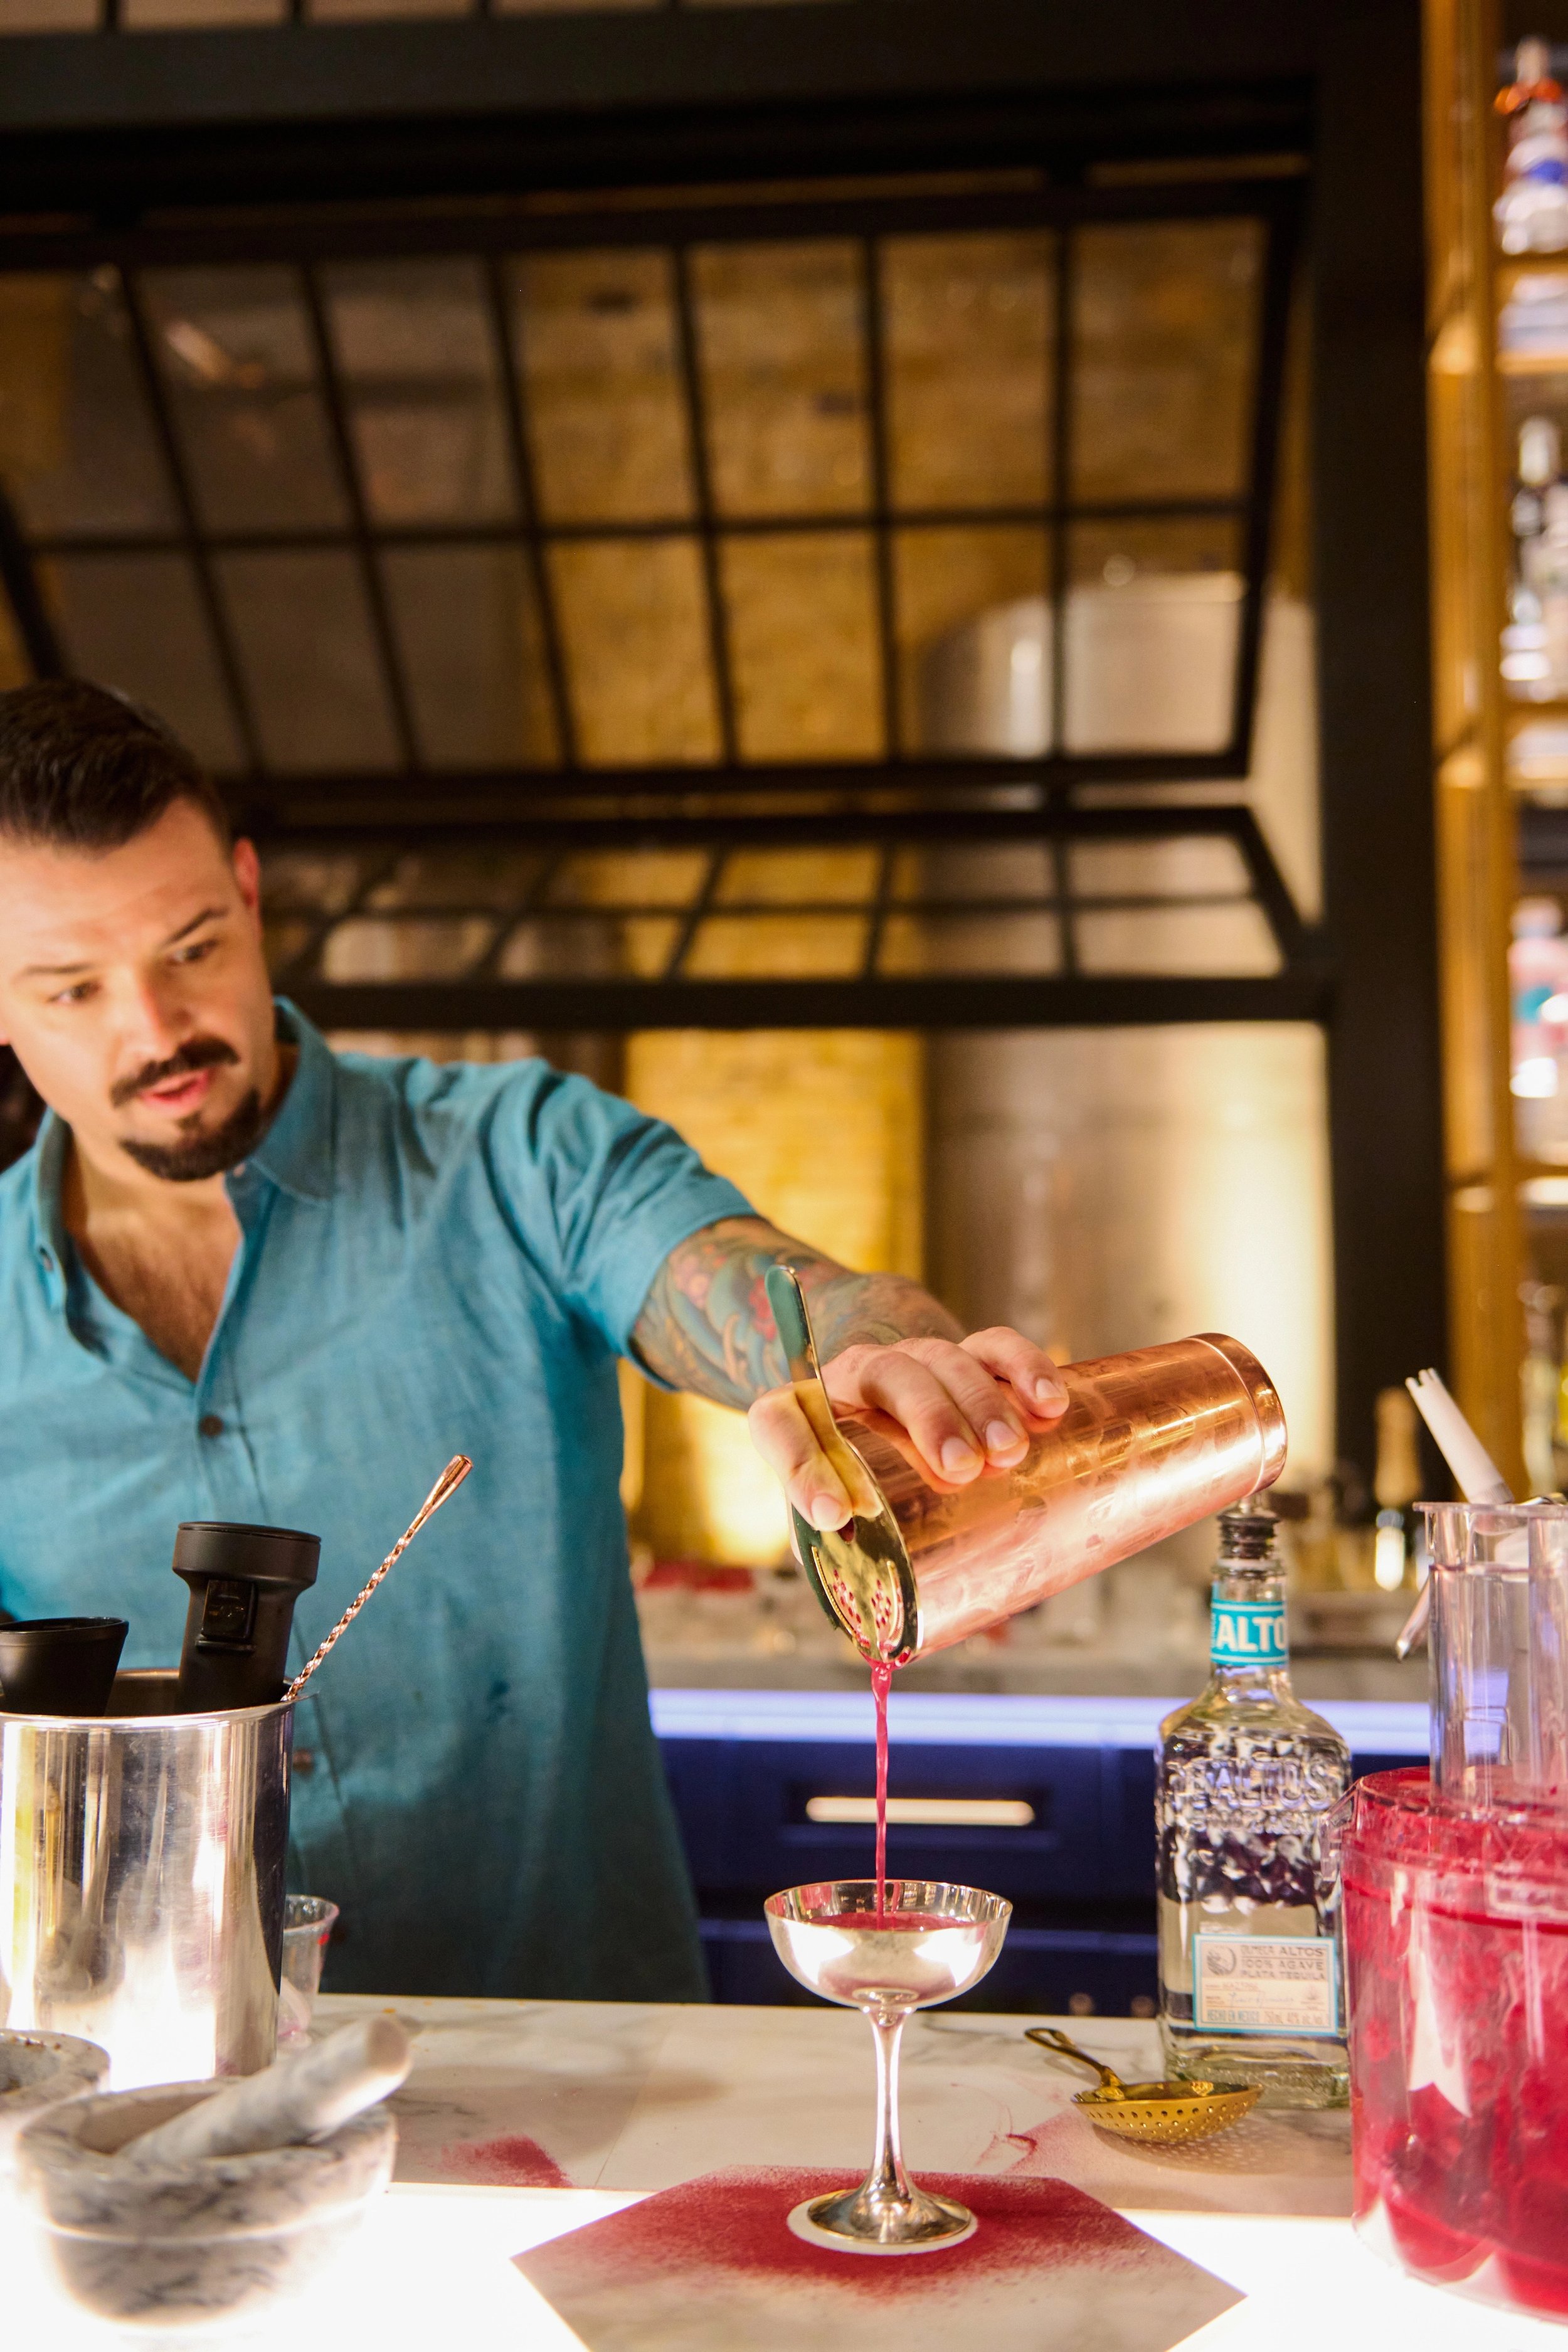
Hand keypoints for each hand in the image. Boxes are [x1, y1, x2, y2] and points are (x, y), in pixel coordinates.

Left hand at [747, 1329, 1067, 1534]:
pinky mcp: (969, 1357)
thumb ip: (854, 1564)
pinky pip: (995, 1347)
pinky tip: (1051, 1405)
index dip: (801, 1468)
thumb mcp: (841, 1522)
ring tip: (1009, 1451)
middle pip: (884, 1373)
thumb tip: (893, 1631)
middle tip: (961, 1467)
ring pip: (943, 1356)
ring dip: (980, 1400)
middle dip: (927, 1416)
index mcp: (803, 1418)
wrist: (895, 1425)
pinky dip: (1025, 1368)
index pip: (781, 1426)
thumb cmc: (863, 1489)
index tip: (833, 1515)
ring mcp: (915, 1361)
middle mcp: (855, 1377)